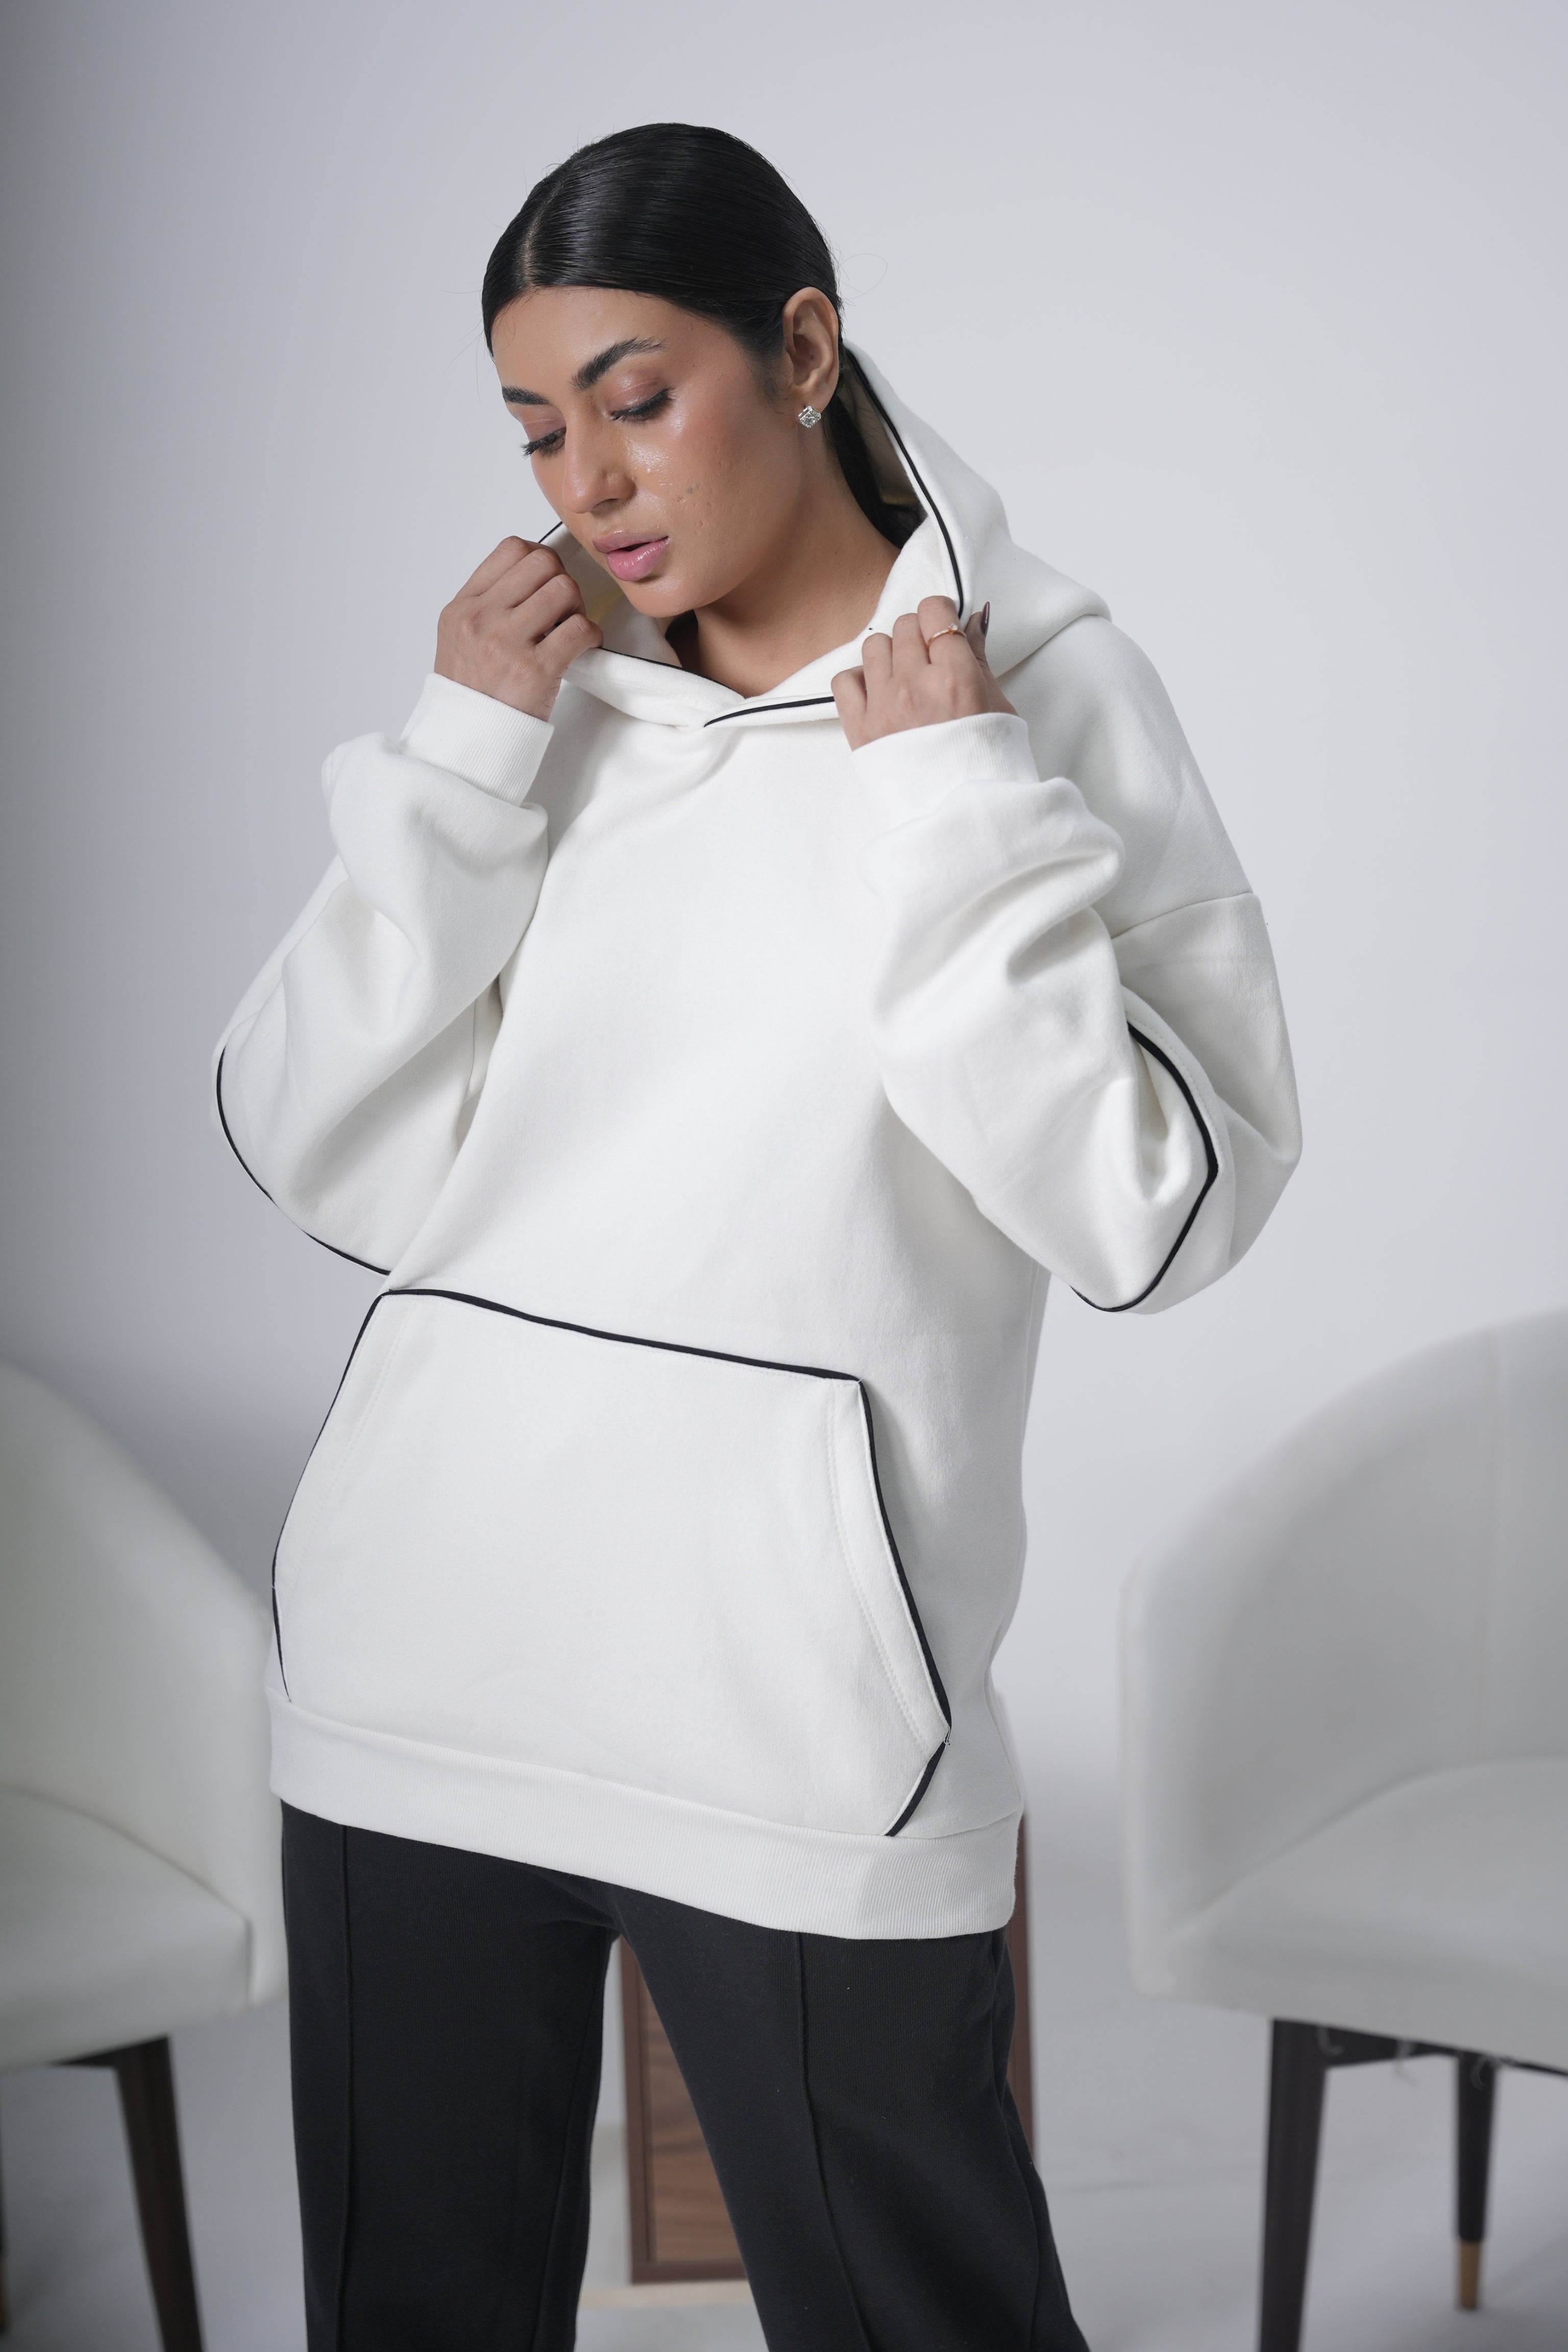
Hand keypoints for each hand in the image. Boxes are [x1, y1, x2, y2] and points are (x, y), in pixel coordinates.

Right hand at [434, 538, 602, 720]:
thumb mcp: (460, 640)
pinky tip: (582, 648)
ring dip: (577, 608)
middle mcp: (480, 619)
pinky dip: (591, 636)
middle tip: (562, 611)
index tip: (546, 584)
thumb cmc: (472, 694)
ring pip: (564, 589)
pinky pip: (579, 629)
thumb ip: (488, 605)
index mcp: (462, 607)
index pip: (511, 550)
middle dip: (562, 582)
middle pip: (543, 563)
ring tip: (569, 631)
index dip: (540, 560)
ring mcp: (505, 643)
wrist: (468, 743)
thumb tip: (532, 576)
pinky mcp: (534, 670)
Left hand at [831, 596, 1012, 749]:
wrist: (961, 818)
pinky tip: (878, 693)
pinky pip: (844, 680)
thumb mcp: (997, 706)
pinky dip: (859, 679)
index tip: (944, 628)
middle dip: (919, 634)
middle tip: (930, 657)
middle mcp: (915, 686)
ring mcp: (884, 707)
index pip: (934, 612)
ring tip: (905, 677)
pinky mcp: (860, 730)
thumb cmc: (986, 765)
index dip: (940, 614)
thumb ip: (979, 658)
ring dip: (890, 653)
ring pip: (874, 645)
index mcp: (955, 678)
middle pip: (904, 625)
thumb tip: (972, 619)